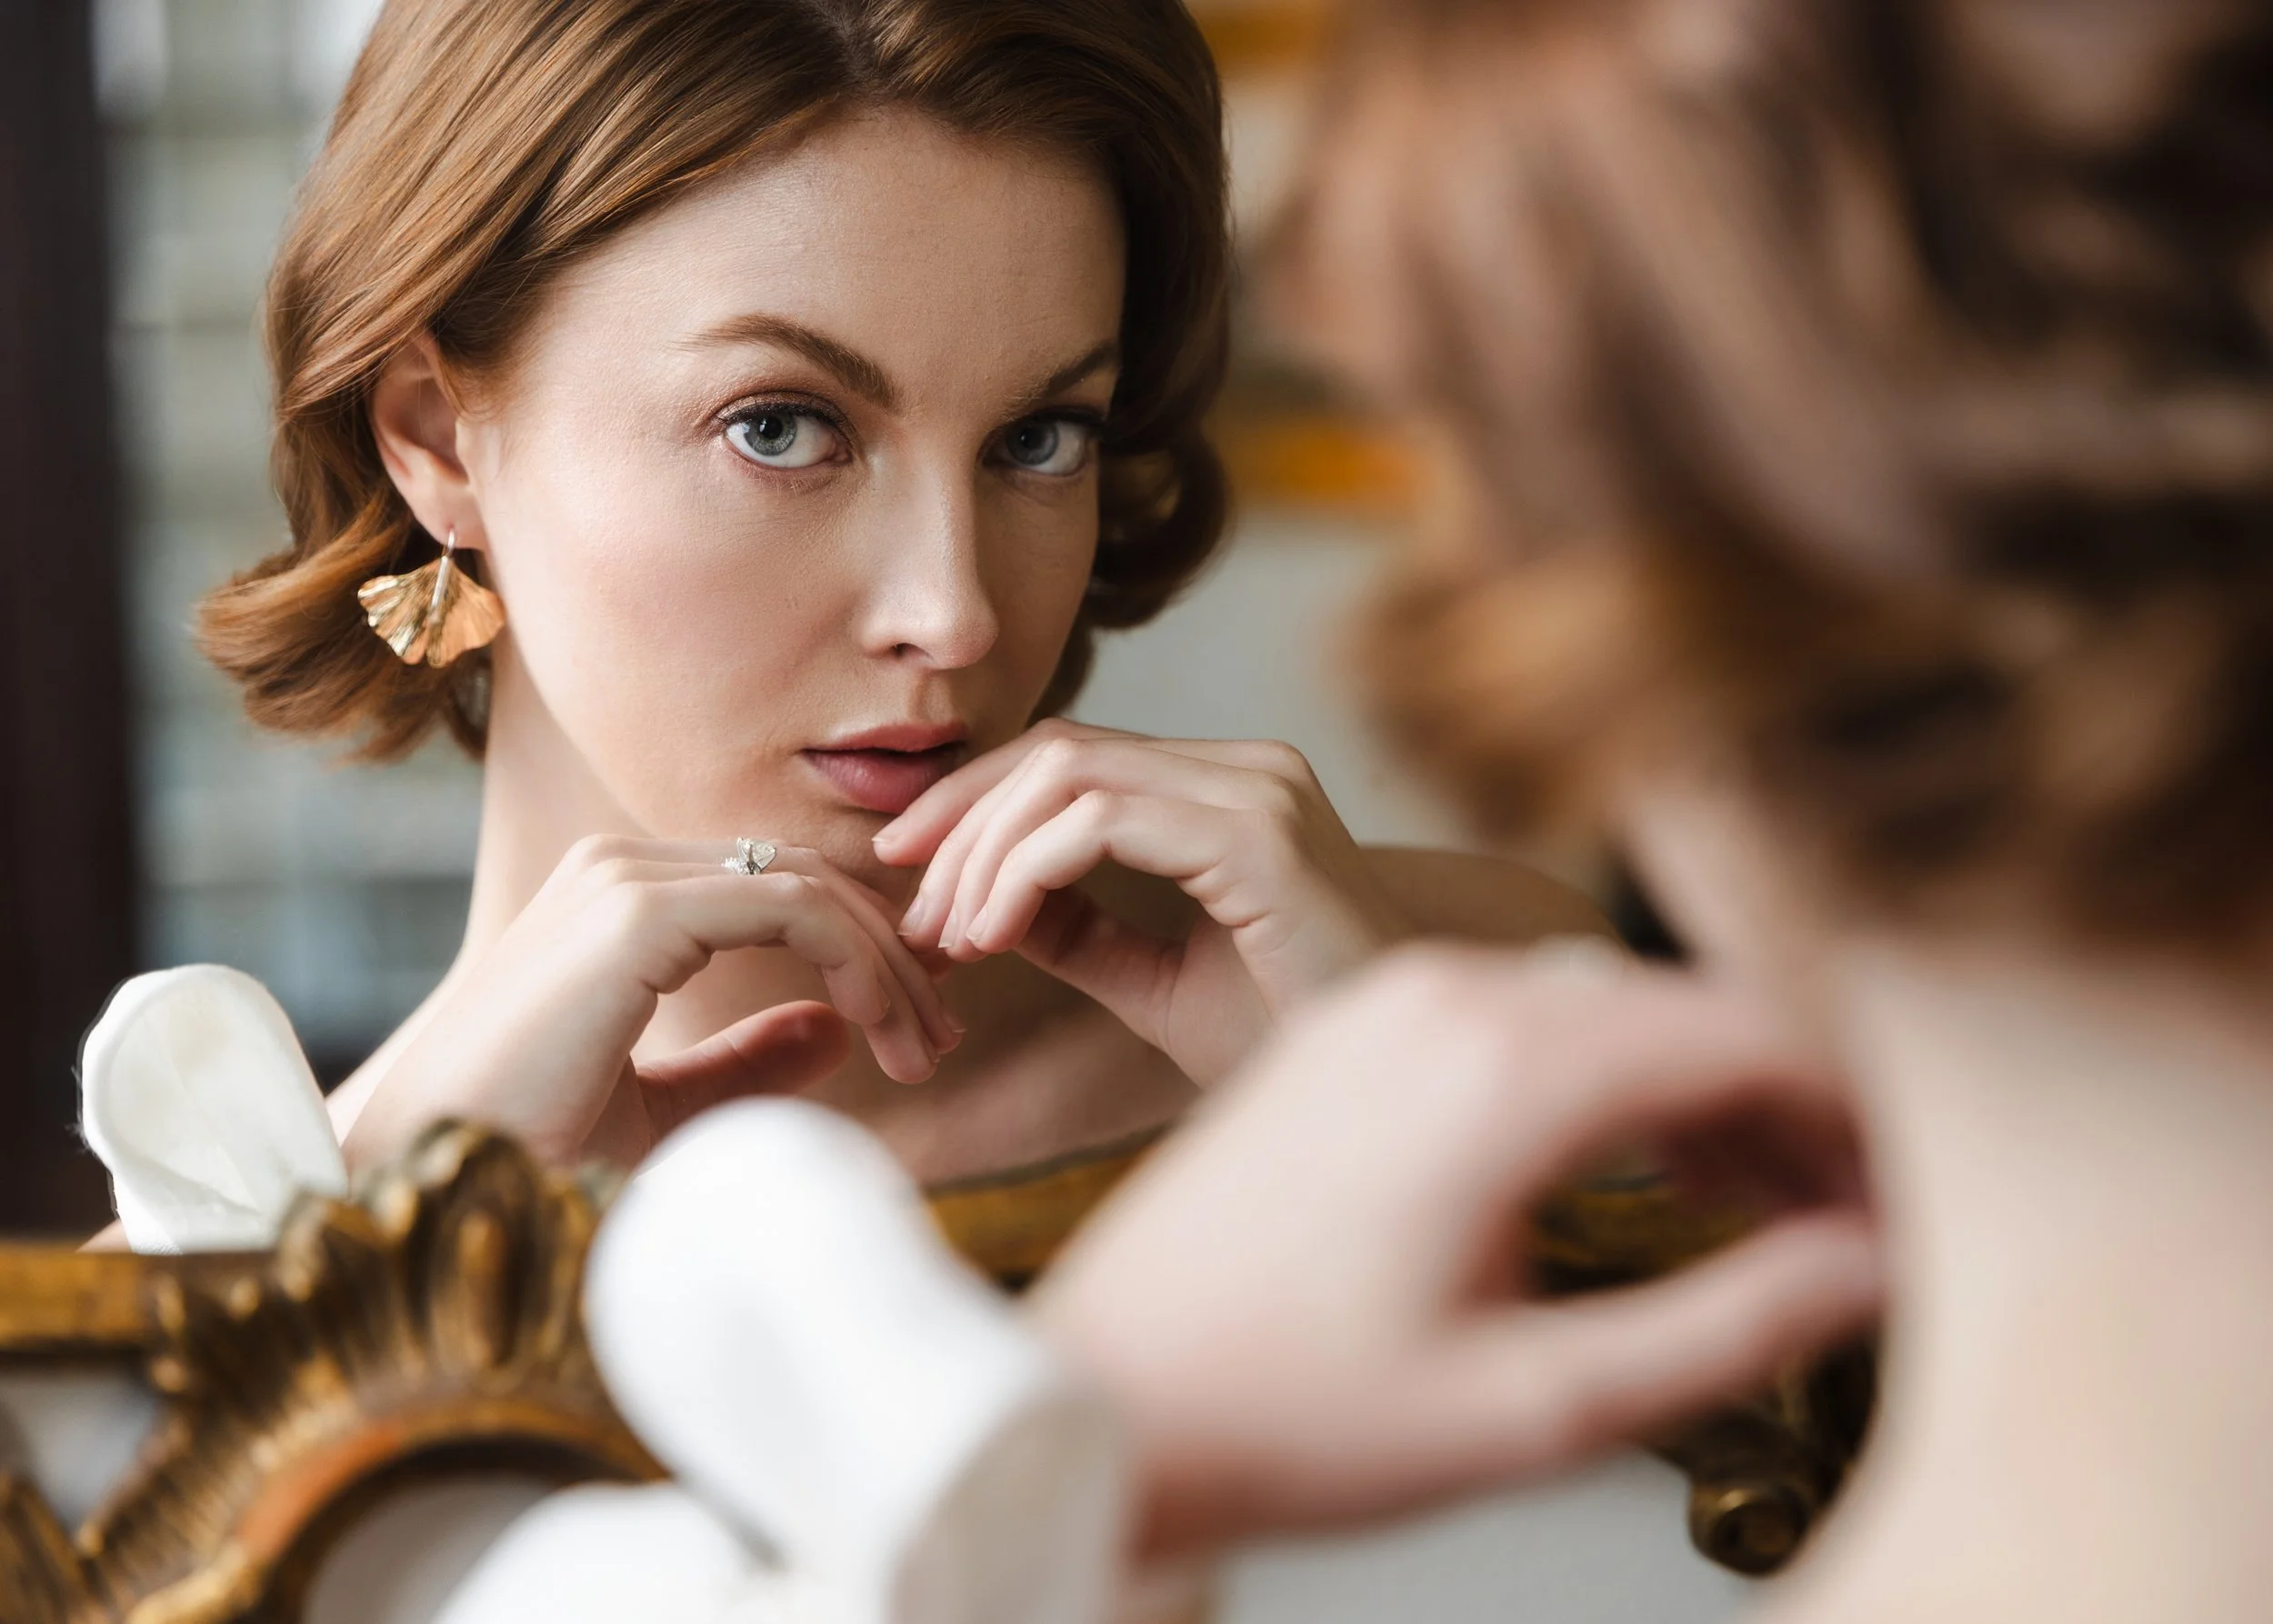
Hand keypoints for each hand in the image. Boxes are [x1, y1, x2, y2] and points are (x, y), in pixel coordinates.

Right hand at [343, 836, 957, 1170]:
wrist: (432, 1183)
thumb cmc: (530, 1153)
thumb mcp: (664, 1107)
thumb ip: (745, 1060)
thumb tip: (838, 1030)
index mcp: (622, 898)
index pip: (779, 886)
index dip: (864, 944)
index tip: (921, 1023)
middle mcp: (623, 867)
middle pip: (807, 875)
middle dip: (891, 949)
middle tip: (944, 1033)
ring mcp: (626, 880)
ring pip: (811, 886)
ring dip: (886, 962)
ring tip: (929, 1045)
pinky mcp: (636, 915)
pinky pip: (792, 909)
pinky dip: (856, 960)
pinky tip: (885, 1028)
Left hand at [875, 719, 1409, 1083]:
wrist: (1390, 1101)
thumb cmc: (1290, 1042)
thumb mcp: (1155, 982)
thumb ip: (1077, 930)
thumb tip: (980, 902)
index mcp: (1231, 789)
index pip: (1072, 756)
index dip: (973, 803)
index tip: (906, 876)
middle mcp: (1249, 769)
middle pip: (1057, 750)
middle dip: (960, 824)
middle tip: (913, 920)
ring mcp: (1259, 791)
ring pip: (1065, 775)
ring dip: (982, 857)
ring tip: (950, 942)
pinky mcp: (1259, 835)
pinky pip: (1097, 821)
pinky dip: (1023, 874)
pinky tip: (993, 939)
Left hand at [1030, 946, 1881, 1559]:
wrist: (1105, 1392)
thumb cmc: (1289, 1413)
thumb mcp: (1536, 1406)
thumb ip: (1728, 1326)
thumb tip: (1873, 1270)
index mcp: (1500, 1068)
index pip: (1750, 1036)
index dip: (1860, 1114)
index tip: (1918, 1194)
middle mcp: (1443, 995)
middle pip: (1685, 1009)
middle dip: (1793, 1107)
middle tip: (1866, 1221)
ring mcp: (1387, 1001)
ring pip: (1609, 1008)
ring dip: (1703, 1093)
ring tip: (1772, 1213)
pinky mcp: (1352, 1030)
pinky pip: (1525, 1016)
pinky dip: (1609, 1080)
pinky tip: (1644, 1171)